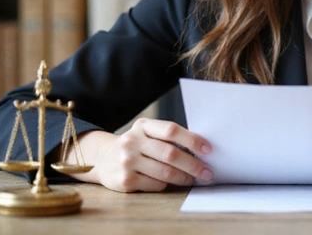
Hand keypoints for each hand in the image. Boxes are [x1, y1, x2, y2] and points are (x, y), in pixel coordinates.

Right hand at [69, 118, 213, 192]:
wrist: (103, 158)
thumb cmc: (136, 145)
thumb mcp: (147, 132)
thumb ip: (168, 137)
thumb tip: (200, 148)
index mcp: (143, 126)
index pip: (171, 130)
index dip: (192, 140)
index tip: (208, 149)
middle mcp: (133, 142)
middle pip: (171, 154)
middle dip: (193, 165)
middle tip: (207, 172)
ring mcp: (127, 161)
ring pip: (165, 172)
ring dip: (184, 177)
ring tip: (194, 179)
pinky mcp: (125, 181)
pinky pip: (155, 184)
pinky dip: (168, 185)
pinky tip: (172, 183)